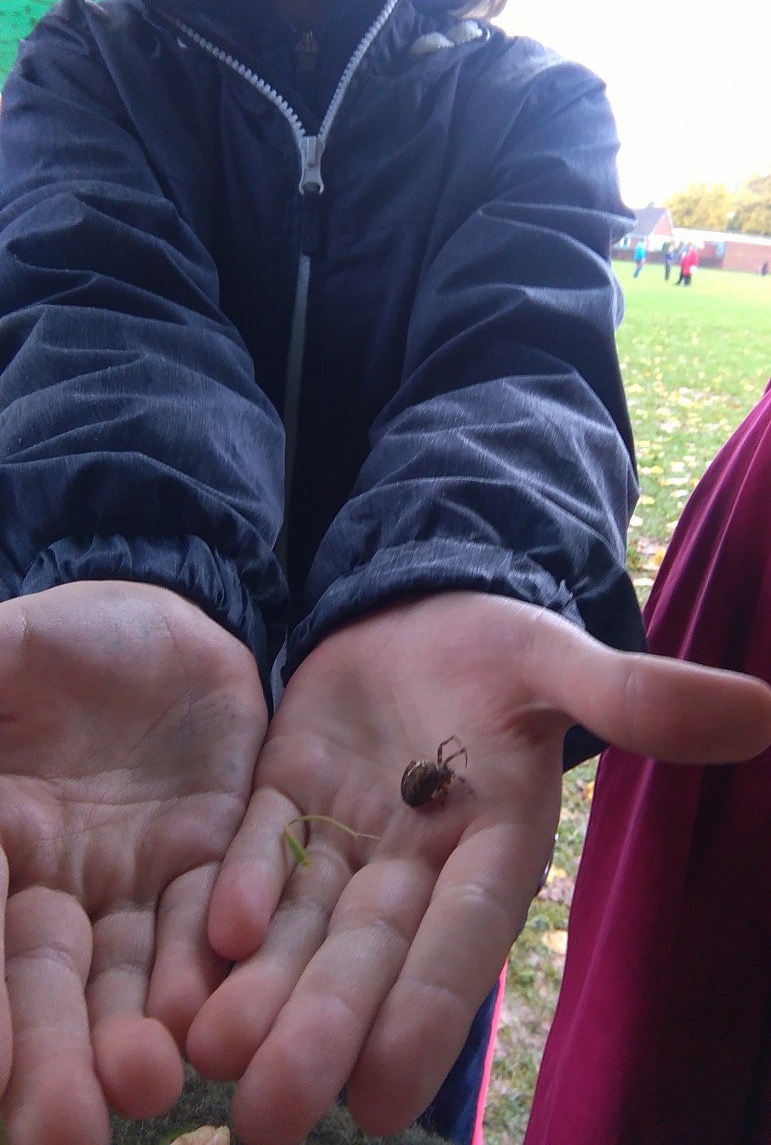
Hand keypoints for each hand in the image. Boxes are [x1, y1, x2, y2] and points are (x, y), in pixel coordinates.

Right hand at [0, 581, 266, 1144]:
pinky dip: (210, 962)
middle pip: (49, 983)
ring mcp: (136, 881)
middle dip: (56, 1055)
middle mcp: (57, 888)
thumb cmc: (64, 639)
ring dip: (137, 1031)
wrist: (167, 621)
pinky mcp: (216, 859)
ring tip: (149, 1082)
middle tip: (66, 1132)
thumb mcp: (6, 654)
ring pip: (133, 972)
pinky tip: (208, 1010)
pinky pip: (215, 917)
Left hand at [187, 593, 770, 1143]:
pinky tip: (207, 937)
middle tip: (269, 1117)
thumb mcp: (558, 664)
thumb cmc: (502, 647)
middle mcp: (415, 866)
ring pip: (301, 924)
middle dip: (322, 1030)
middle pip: (366, 953)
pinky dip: (234, 892)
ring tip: (210, 1051)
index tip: (385, 1095)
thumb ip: (634, 699)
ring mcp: (346, 838)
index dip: (427, 1011)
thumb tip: (760, 710)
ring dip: (260, 988)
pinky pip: (259, 849)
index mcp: (491, 848)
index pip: (461, 940)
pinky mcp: (287, 799)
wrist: (421, 611)